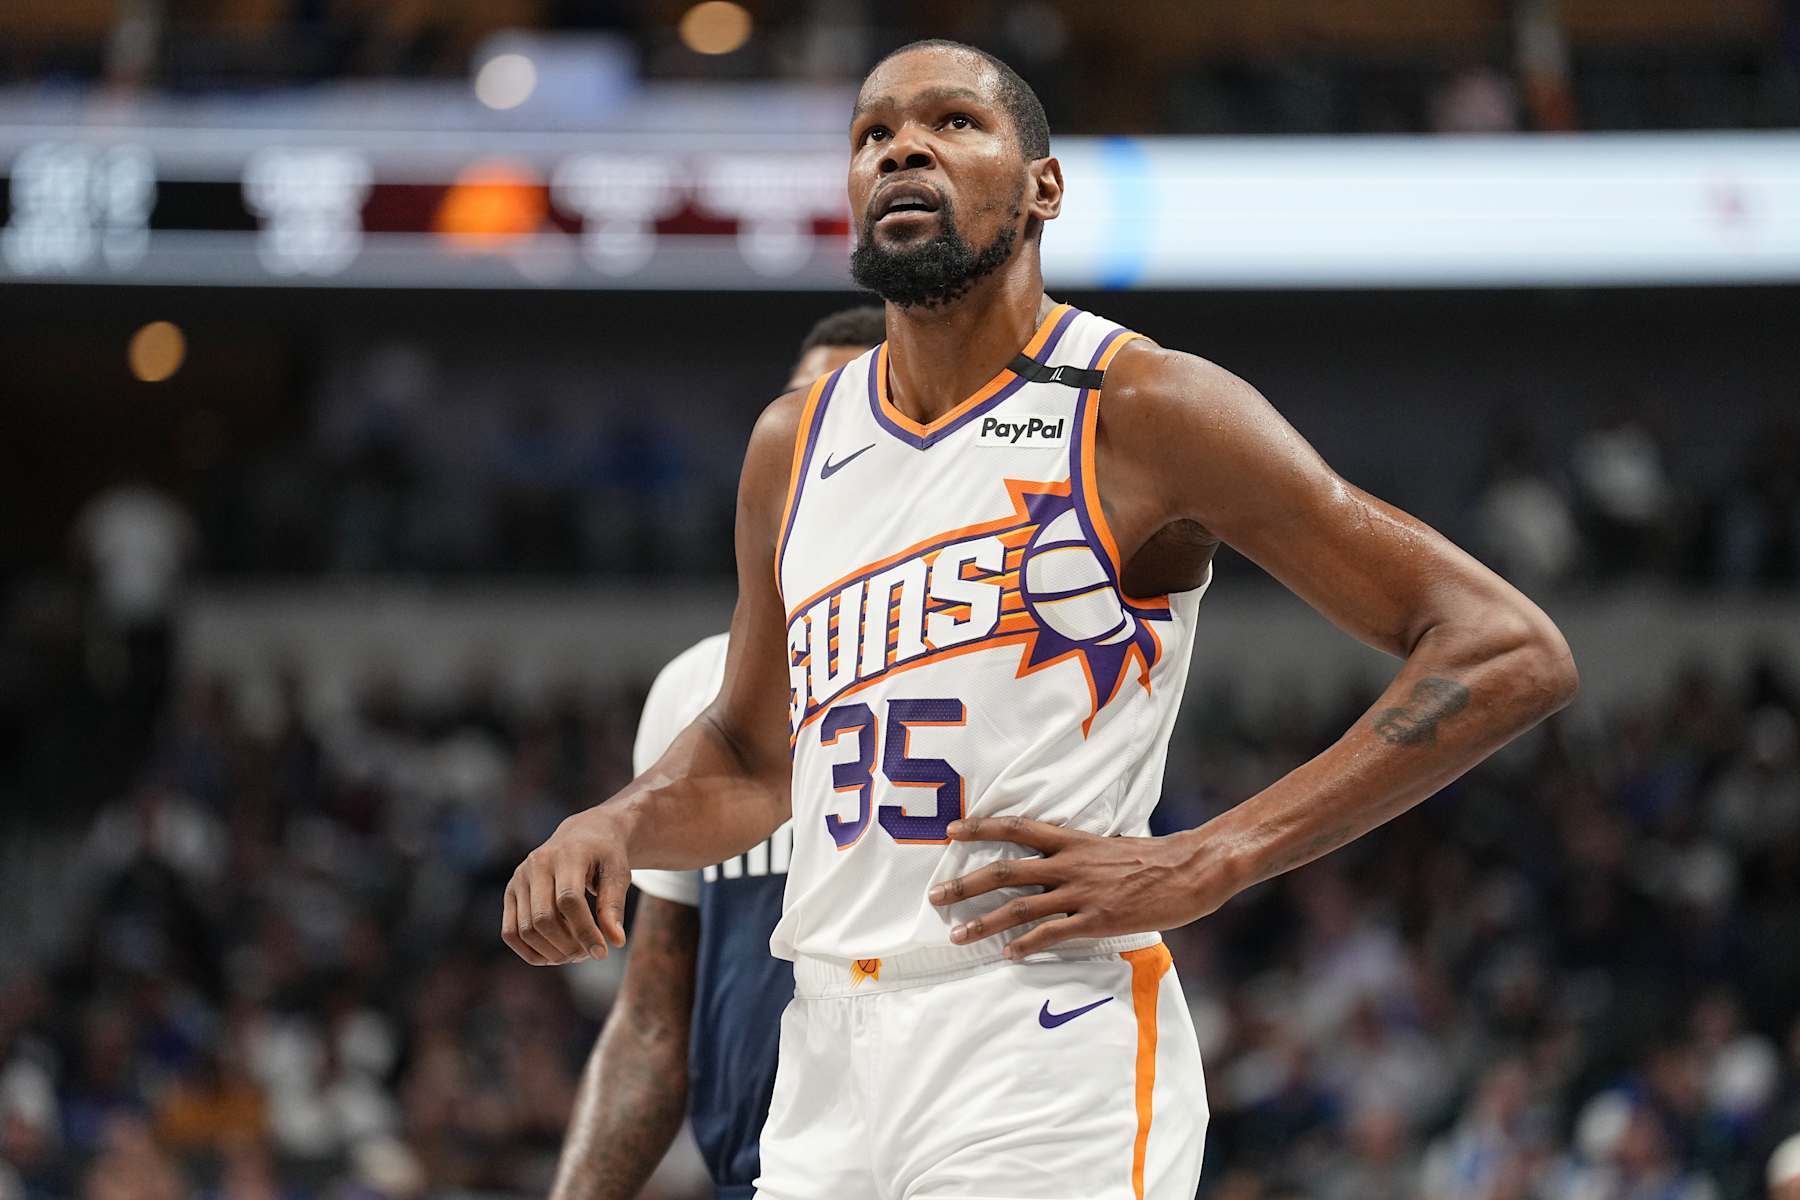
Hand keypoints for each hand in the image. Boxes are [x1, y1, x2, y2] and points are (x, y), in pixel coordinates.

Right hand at [502, 806, 635, 964]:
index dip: (584, 931)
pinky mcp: (511, 892)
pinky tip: (553, 956)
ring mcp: (519, 878)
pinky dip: (529, 952)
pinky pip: (510, 932)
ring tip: (575, 954)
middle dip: (567, 945)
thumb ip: (614, 905)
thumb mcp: (618, 873)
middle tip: (588, 954)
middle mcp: (536, 864)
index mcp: (567, 854)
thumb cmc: (605, 855)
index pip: (568, 900)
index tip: (602, 952)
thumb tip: (616, 942)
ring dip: (551, 952)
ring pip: (525, 929)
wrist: (584, 834)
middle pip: (543, 918)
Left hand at [928, 817, 1231, 958]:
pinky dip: (1026, 945)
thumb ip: (1079, 853)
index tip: (952, 831)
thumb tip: (1057, 859)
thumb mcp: (1109, 846)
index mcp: (1072, 840)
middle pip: (1004, 871)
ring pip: (1019, 907)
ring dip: (984, 921)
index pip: (1016, 828)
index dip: (981, 828)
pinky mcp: (1096, 920)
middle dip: (965, 884)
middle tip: (935, 896)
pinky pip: (1052, 934)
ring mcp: (1081, 893)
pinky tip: (1008, 954)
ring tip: (957, 935)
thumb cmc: (1154, 858)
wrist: (1190, 869)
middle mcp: (1069, 863)